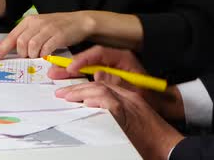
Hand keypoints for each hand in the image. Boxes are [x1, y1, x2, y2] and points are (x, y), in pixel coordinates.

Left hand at [0, 11, 93, 58]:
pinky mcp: (59, 36)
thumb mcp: (38, 27)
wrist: (79, 22)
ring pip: (31, 46)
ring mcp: (48, 29)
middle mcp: (37, 23)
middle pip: (20, 42)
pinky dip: (44, 55)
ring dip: (33, 55)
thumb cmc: (58, 26)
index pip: (12, 35)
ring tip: (38, 55)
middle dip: (22, 53)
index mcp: (29, 21)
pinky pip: (46, 49)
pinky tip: (46, 55)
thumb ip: (23, 35)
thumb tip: (4, 45)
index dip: (3, 48)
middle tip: (28, 56)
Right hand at [48, 46, 185, 121]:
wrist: (160, 103)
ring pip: (85, 66)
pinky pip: (87, 74)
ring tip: (54, 76)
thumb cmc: (151, 96)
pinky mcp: (104, 75)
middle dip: (70, 65)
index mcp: (122, 57)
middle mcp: (113, 60)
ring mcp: (107, 67)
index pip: (98, 53)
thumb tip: (98, 75)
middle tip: (55, 71)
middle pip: (88, 59)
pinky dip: (75, 77)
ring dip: (70, 71)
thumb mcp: (137, 88)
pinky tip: (65, 82)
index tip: (72, 68)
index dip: (83, 60)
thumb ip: (119, 80)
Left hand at [56, 82, 183, 159]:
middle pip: (99, 84)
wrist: (170, 148)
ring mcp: (130, 103)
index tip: (69, 92)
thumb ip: (113, 109)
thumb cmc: (150, 139)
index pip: (103, 84)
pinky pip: (109, 102)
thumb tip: (90, 107)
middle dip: (78, 87)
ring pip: (101, 89)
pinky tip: (83, 103)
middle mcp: (129, 97)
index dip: (84, 87)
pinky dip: (95, 100)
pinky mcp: (128, 112)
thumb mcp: (131, 120)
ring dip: (81, 92)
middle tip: (62, 93)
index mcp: (130, 98)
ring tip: (67, 96)